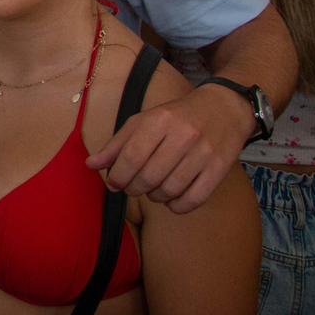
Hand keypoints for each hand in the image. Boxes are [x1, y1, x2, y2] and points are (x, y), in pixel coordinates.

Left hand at [86, 81, 251, 213]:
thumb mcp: (143, 121)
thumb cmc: (176, 116)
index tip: (113, 184)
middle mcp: (182, 135)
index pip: (132, 156)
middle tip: (132, 187)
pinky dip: (178, 206)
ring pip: (170, 190)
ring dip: (155, 197)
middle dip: (134, 188)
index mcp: (159, 120)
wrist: (224, 108)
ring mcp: (203, 153)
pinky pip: (194, 199)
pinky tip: (171, 200)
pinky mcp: (220, 169)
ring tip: (152, 190)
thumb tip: (91, 165)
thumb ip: (117, 144)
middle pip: (149, 177)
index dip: (118, 176)